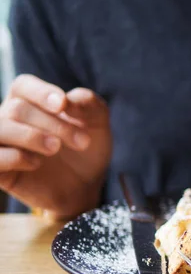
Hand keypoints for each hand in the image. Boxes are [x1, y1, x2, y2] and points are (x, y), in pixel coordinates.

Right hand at [0, 74, 110, 218]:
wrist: (84, 187)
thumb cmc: (85, 151)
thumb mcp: (97, 125)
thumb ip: (90, 104)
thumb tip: (71, 98)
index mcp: (29, 102)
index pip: (23, 86)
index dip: (41, 93)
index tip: (63, 105)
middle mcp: (9, 119)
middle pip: (17, 109)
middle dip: (54, 124)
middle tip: (83, 142)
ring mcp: (1, 144)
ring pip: (0, 128)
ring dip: (31, 137)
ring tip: (56, 148)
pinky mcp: (0, 170)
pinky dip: (15, 157)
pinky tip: (36, 163)